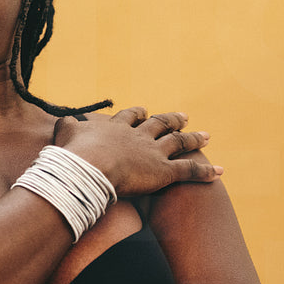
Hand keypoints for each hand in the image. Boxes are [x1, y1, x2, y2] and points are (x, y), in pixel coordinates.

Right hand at [58, 107, 220, 198]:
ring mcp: (154, 153)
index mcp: (117, 128)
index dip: (139, 114)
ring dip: (194, 139)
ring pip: (179, 143)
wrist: (89, 168)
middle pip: (160, 124)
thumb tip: (64, 120)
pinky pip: (188, 171)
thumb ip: (67, 126)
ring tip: (206, 136)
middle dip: (172, 120)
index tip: (145, 111)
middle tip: (183, 116)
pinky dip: (205, 172)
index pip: (131, 117)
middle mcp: (139, 136)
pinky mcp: (164, 172)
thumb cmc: (74, 154)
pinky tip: (219, 172)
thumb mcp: (65, 134)